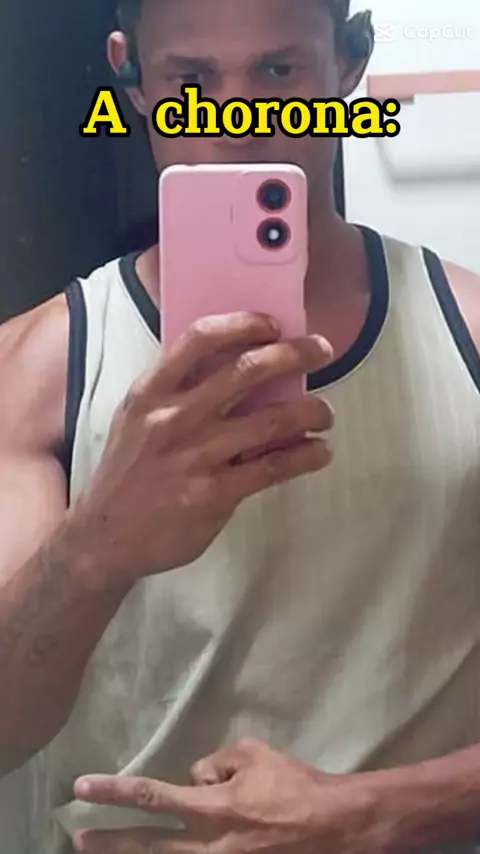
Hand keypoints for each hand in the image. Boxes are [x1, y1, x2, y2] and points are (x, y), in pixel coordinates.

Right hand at [63, 312, 333, 586]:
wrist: (105, 537)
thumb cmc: (128, 471)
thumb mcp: (137, 420)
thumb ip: (176, 393)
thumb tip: (239, 368)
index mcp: (151, 392)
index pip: (199, 339)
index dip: (243, 324)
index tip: (274, 324)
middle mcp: (173, 418)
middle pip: (246, 371)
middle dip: (295, 354)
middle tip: (323, 350)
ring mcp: (195, 456)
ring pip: (270, 420)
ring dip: (311, 411)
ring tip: (325, 414)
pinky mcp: (214, 494)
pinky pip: (273, 467)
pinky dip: (306, 456)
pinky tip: (320, 451)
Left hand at [72, 738, 381, 853]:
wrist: (337, 828)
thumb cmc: (296, 785)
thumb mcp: (254, 755)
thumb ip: (215, 764)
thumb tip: (195, 779)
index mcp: (213, 809)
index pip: (152, 797)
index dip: (114, 792)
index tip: (82, 787)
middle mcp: (209, 847)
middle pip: (148, 847)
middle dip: (109, 844)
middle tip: (75, 839)